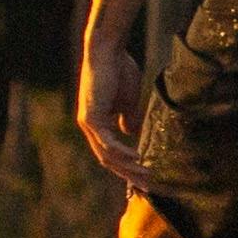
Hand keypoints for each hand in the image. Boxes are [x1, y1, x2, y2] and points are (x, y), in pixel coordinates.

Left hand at [79, 34, 151, 181]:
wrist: (108, 51)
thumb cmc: (119, 70)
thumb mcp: (127, 100)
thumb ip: (128, 118)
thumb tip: (131, 132)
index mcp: (97, 123)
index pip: (111, 152)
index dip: (128, 166)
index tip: (147, 176)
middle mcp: (89, 126)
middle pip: (108, 160)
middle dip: (129, 174)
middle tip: (149, 186)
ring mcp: (88, 123)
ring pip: (108, 155)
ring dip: (129, 167)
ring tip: (148, 175)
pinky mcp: (92, 118)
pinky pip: (108, 143)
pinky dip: (123, 153)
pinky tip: (138, 159)